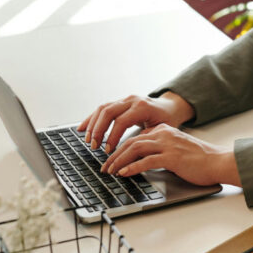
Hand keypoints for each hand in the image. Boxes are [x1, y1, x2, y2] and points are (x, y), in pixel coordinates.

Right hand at [77, 91, 194, 153]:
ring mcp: (124, 100)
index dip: (112, 136)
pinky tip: (82, 128)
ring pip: (103, 108)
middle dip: (98, 130)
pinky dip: (91, 118)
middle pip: (108, 111)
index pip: (121, 121)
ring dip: (92, 125)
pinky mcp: (119, 102)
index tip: (108, 150)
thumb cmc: (167, 119)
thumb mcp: (162, 129)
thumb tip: (132, 152)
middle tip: (94, 146)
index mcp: (142, 107)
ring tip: (88, 140)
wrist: (169, 107)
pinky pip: (102, 108)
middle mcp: (132, 100)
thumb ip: (146, 137)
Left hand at [100, 124, 240, 186]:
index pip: (136, 137)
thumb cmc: (199, 159)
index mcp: (164, 130)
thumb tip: (141, 160)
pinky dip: (132, 167)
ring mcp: (168, 144)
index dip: (120, 148)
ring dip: (119, 161)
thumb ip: (160, 150)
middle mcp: (164, 134)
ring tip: (110, 171)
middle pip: (132, 142)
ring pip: (135, 149)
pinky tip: (124, 174)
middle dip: (115, 155)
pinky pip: (146, 161)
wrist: (218, 162)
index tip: (111, 159)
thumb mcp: (176, 149)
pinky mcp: (172, 157)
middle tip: (105, 167)